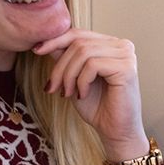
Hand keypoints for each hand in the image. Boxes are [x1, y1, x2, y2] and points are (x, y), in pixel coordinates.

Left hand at [32, 29, 147, 161]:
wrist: (114, 131)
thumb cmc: (97, 106)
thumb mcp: (74, 78)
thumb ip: (66, 58)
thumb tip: (46, 41)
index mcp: (111, 44)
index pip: (78, 33)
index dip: (55, 40)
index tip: (36, 50)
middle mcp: (121, 45)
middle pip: (78, 42)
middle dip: (60, 66)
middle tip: (53, 88)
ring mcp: (126, 55)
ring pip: (83, 52)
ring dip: (68, 75)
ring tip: (67, 94)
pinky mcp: (127, 67)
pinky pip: (93, 65)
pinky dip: (81, 81)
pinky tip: (82, 95)